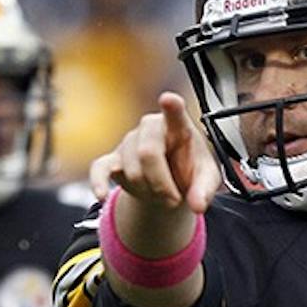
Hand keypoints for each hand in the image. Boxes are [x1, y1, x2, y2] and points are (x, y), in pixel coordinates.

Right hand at [90, 92, 220, 214]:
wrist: (172, 184)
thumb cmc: (191, 173)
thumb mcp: (207, 180)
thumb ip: (205, 191)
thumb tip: (198, 206)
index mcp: (178, 127)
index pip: (175, 112)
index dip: (171, 107)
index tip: (169, 100)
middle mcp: (150, 128)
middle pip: (148, 152)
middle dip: (161, 183)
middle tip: (174, 200)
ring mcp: (129, 142)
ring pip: (132, 171)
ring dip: (147, 192)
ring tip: (161, 196)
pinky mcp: (112, 159)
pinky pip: (100, 169)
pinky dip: (99, 183)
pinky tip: (101, 194)